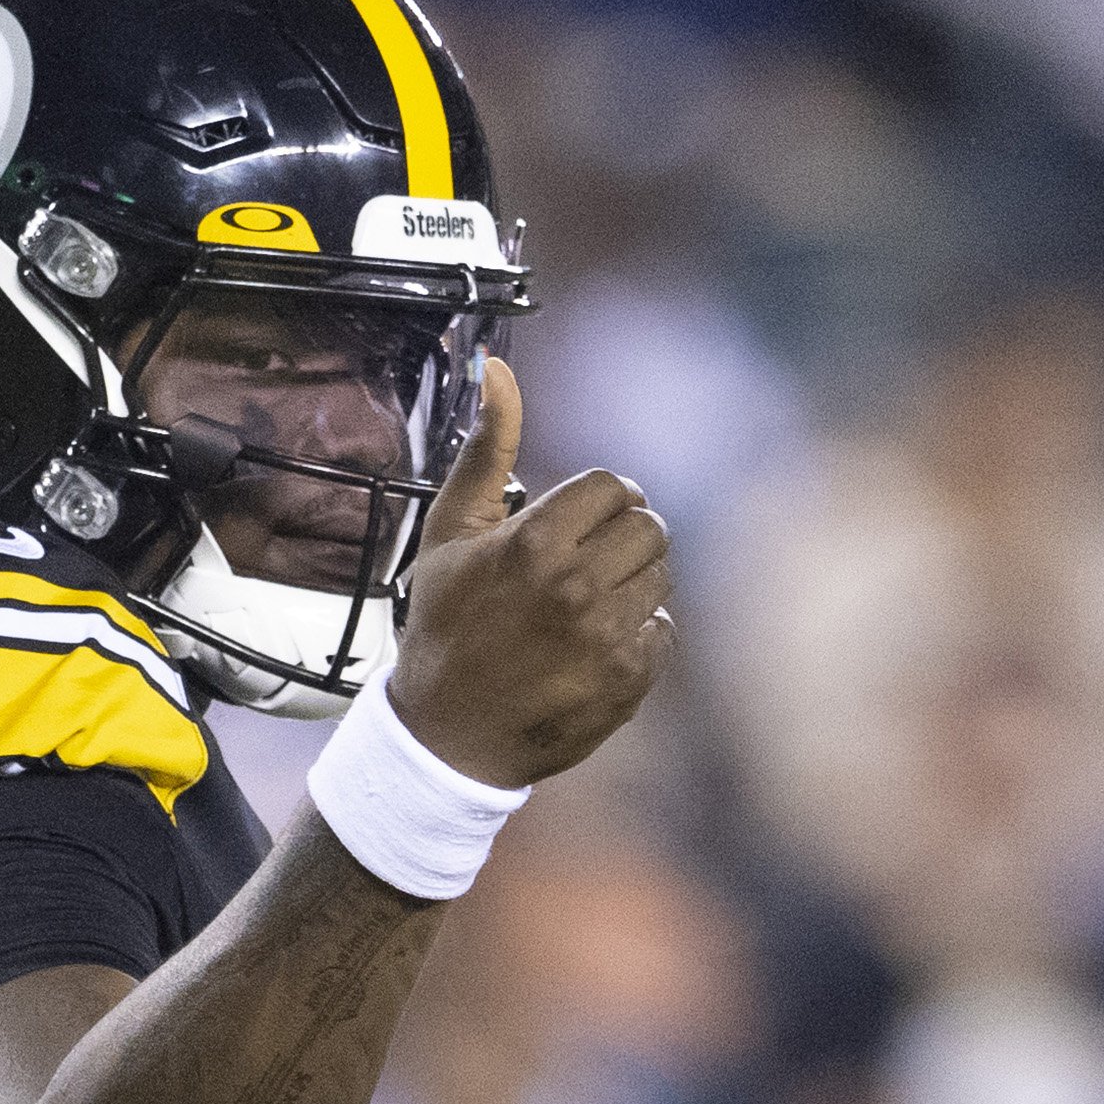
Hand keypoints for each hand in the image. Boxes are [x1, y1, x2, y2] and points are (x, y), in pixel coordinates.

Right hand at [388, 356, 673, 788]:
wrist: (446, 735)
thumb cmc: (443, 626)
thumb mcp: (450, 534)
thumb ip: (486, 450)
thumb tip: (496, 368)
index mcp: (534, 542)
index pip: (615, 487)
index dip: (599, 502)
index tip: (577, 523)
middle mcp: (576, 588)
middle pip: (650, 527)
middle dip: (623, 537)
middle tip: (588, 562)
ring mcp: (606, 638)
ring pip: (659, 578)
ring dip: (631, 585)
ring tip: (584, 607)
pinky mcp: (626, 681)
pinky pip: (661, 631)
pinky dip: (635, 635)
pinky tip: (590, 648)